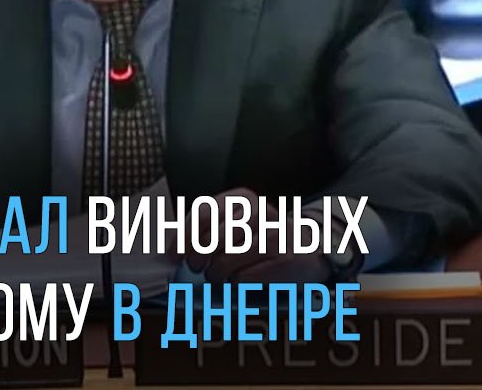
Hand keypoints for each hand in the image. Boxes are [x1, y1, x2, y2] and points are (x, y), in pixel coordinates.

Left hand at [184, 188, 331, 283]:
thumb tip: (173, 250)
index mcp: (241, 198)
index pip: (203, 213)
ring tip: (219, 276)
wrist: (308, 248)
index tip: (174, 255)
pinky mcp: (285, 259)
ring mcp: (273, 234)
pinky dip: (235, 283)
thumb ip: (206, 229)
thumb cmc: (261, 238)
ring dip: (216, 273)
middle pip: (211, 238)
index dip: (183, 237)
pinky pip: (243, 277)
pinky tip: (240, 279)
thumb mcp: (235, 222)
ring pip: (225, 260)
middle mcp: (258, 212)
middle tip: (198, 267)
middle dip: (198, 258)